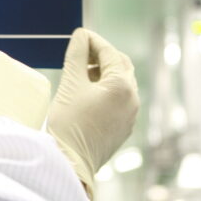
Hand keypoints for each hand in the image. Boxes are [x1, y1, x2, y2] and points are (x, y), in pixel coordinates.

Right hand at [47, 28, 138, 197]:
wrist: (69, 164)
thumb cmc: (68, 124)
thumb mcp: (70, 84)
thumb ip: (77, 55)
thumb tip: (81, 36)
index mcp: (122, 86)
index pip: (109, 52)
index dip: (92, 41)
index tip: (78, 36)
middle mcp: (132, 99)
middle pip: (121, 65)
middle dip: (102, 56)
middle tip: (81, 53)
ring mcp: (130, 115)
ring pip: (122, 83)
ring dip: (104, 74)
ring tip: (81, 75)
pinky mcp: (123, 128)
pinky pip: (120, 101)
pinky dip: (107, 91)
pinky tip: (87, 95)